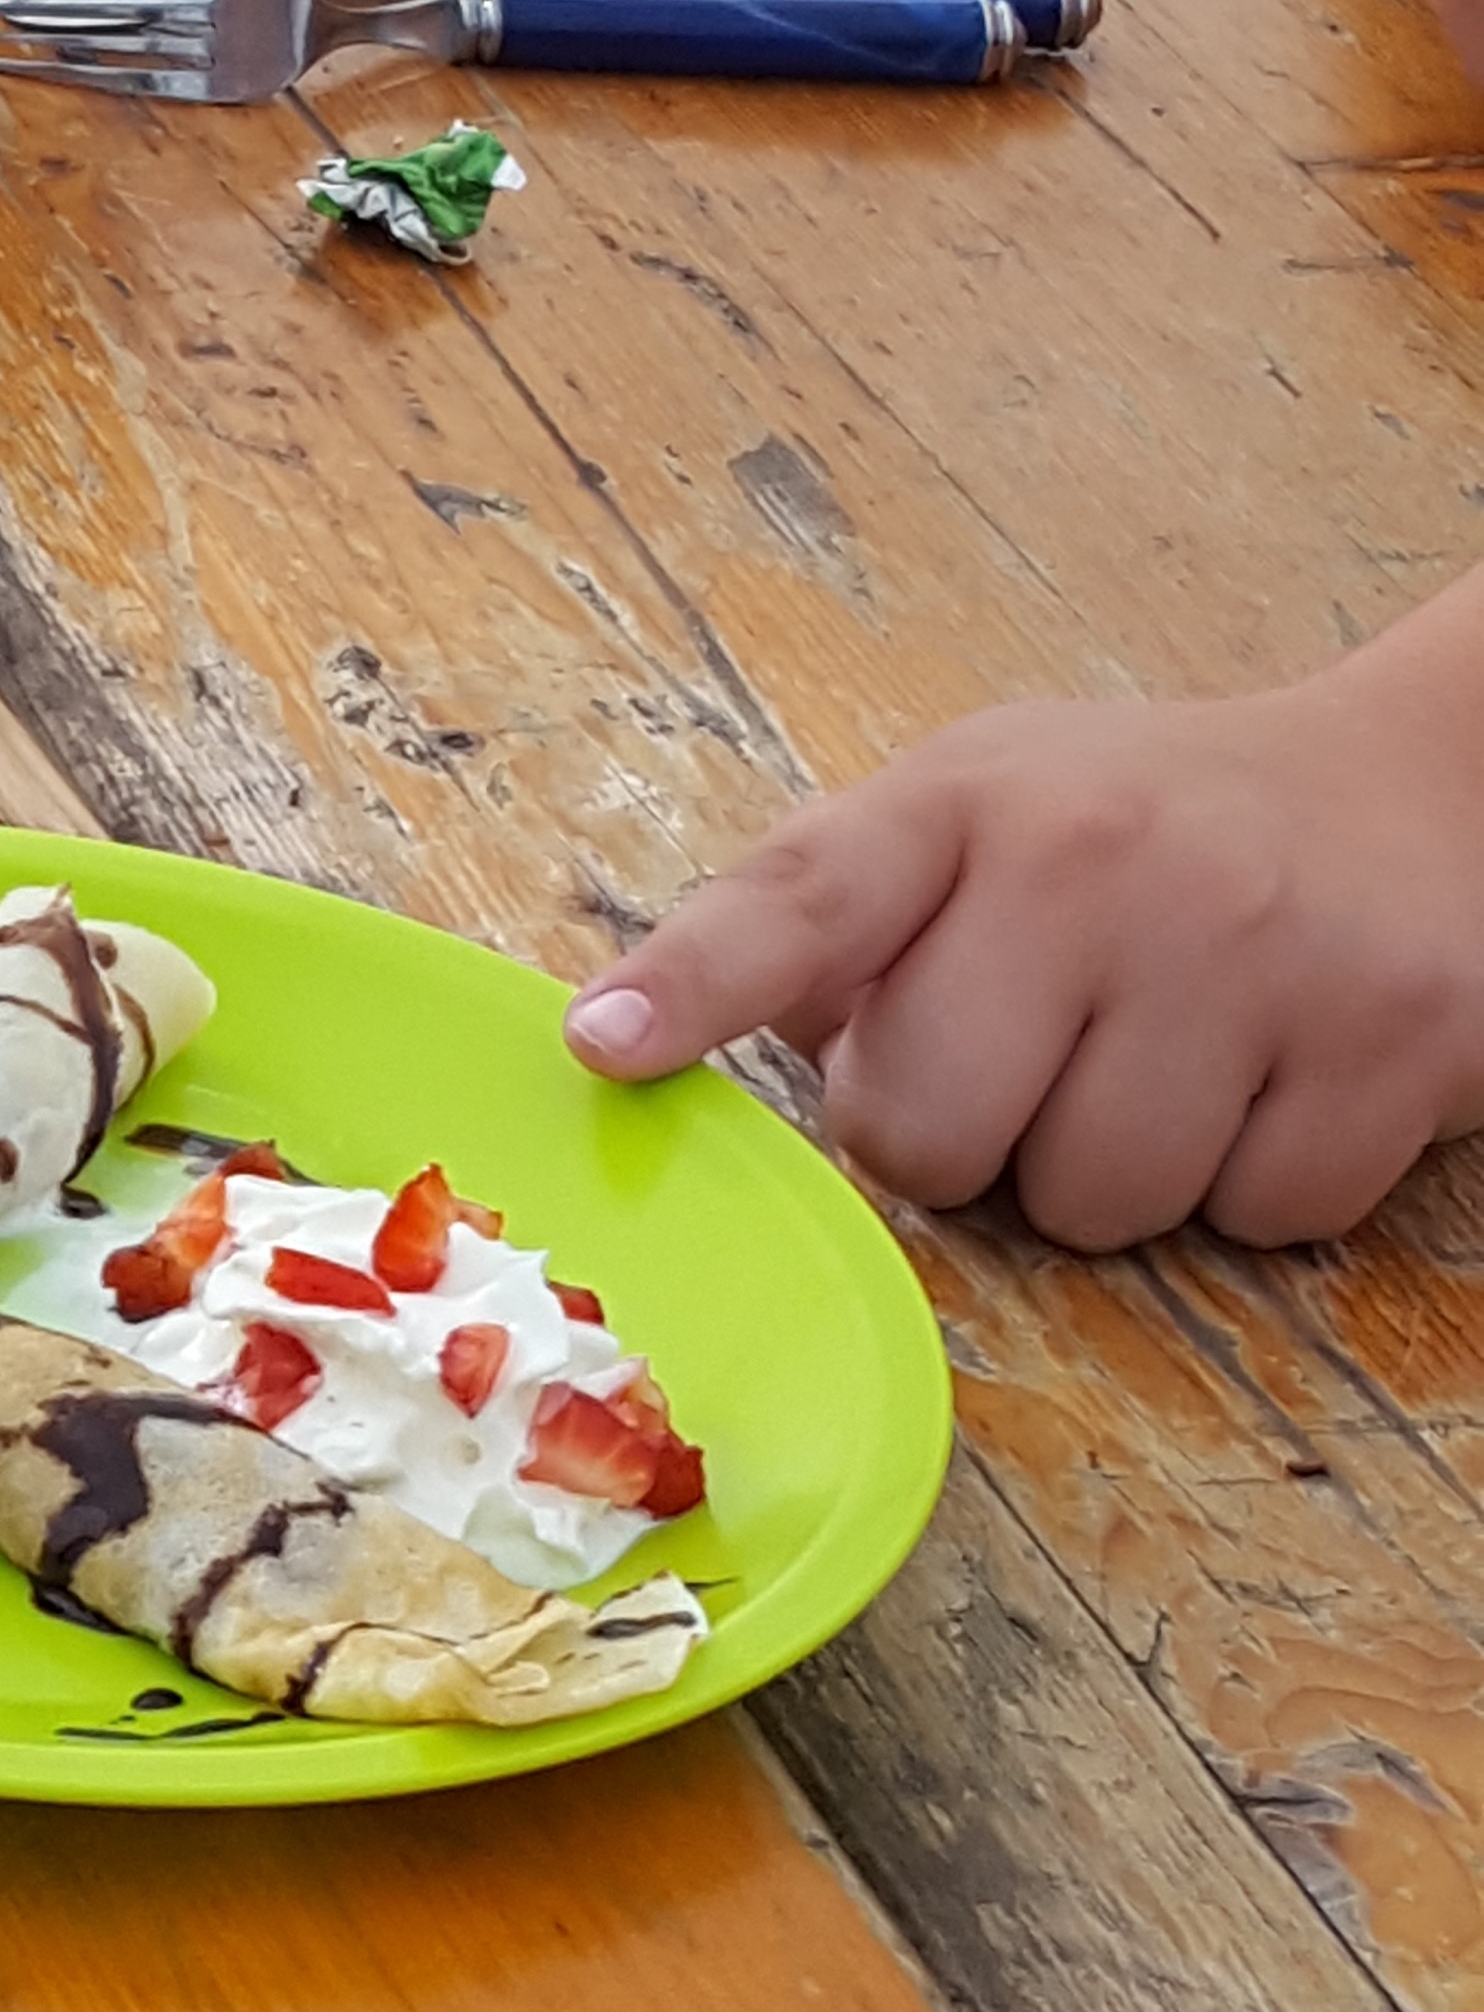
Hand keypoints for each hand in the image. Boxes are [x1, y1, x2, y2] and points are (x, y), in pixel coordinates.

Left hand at [561, 588, 1483, 1250]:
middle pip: (933, 1137)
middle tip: (1040, 1059)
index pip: (802, 898)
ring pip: (1096, 1208)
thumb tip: (661, 1045)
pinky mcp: (1393, 1036)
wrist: (1422, 790)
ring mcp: (1255, 945)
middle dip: (968, 1143)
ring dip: (1116, 1176)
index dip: (696, 985)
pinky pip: (1258, 1220)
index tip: (608, 1048)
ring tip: (1170, 1056)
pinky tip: (1275, 1078)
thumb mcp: (975, 821)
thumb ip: (833, 927)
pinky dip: (1258, 1186)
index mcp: (966, 805)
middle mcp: (1101, 858)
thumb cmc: (1147, 833)